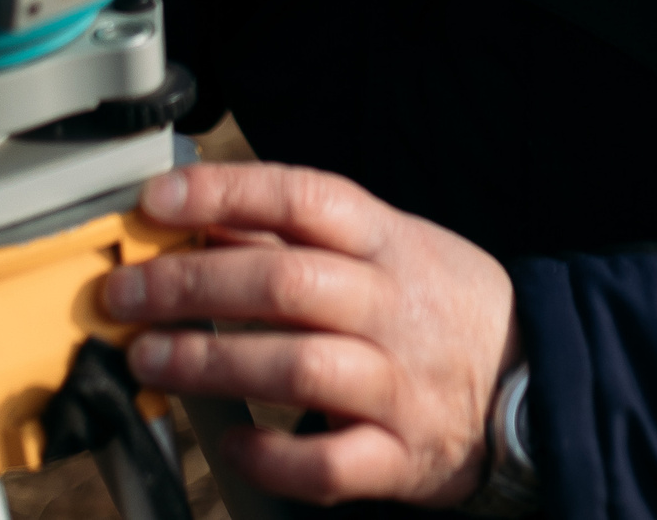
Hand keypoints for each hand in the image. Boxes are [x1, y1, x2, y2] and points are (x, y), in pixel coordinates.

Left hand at [100, 163, 521, 508]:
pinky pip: (329, 463)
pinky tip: (232, 442)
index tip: (158, 201)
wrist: (532, 378)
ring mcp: (399, 383)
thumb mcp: (390, 246)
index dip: (227, 194)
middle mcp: (394, 307)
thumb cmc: (440, 305)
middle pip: (286, 283)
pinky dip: (272, 455)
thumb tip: (204, 215)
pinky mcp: (400, 455)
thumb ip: (301, 236)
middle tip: (125, 293)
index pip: (306, 199)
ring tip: (150, 360)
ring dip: (212, 362)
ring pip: (298, 367)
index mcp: (390, 243)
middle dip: (191, 284)